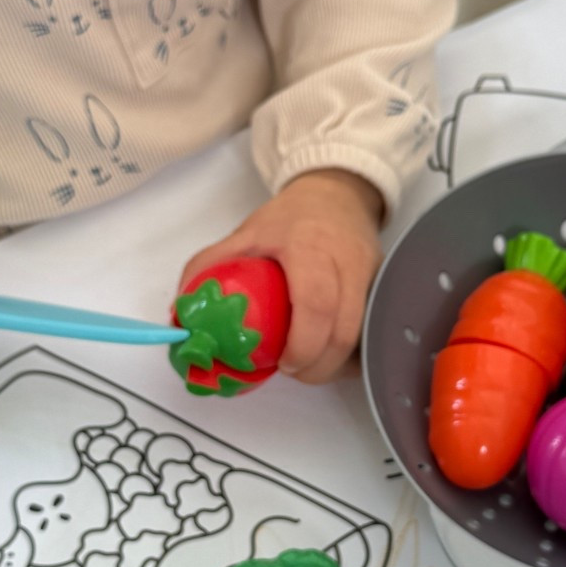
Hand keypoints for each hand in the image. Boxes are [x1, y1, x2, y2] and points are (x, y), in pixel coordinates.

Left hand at [178, 169, 383, 384]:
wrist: (338, 194)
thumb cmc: (288, 220)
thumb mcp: (245, 233)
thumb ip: (209, 267)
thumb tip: (182, 316)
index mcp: (309, 246)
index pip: (316, 302)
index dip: (302, 343)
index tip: (283, 363)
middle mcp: (348, 260)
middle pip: (344, 329)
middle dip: (319, 365)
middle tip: (293, 372)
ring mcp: (372, 274)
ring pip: (362, 335)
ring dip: (337, 363)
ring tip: (309, 366)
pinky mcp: (384, 285)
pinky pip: (372, 329)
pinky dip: (353, 353)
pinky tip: (332, 355)